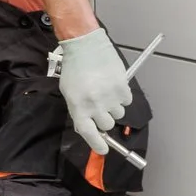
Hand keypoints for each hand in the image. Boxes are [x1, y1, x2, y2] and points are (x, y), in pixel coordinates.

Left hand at [54, 27, 130, 155]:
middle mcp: (94, 105)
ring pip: (119, 114)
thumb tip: (90, 127)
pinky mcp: (122, 88)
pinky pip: (127, 101)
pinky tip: (113, 85)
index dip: (97, 144)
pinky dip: (122, 97)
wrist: (85, 46)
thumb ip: (79, 110)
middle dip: (105, 119)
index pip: (89, 133)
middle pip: (107, 125)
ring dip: (114, 107)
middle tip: (102, 108)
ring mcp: (109, 97)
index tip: (103, 149)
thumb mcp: (69, 93)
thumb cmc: (74, 69)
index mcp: (78, 107)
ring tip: (106, 92)